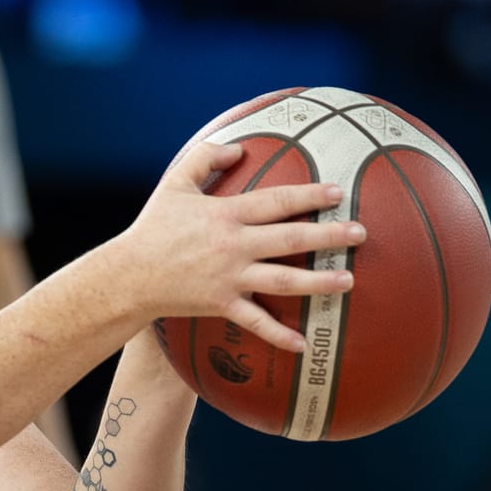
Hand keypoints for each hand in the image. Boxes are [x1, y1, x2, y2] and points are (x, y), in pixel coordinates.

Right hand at [112, 141, 366, 351]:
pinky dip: (278, 335)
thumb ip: (205, 157)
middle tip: (360, 233)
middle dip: (329, 235)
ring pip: (283, 280)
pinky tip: (303, 344)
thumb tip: (240, 147)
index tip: (338, 192)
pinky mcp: (221, 305)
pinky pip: (255, 322)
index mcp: (226, 214)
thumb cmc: (153, 227)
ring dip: (319, 282)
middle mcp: (234, 246)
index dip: (309, 194)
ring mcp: (230, 278)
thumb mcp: (174, 183)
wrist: (129, 275)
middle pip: (291, 238)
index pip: (276, 201)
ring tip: (349, 281)